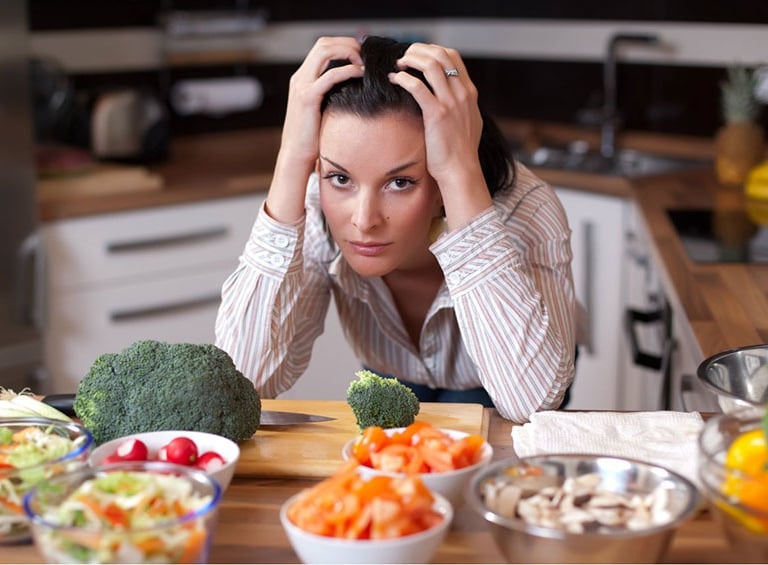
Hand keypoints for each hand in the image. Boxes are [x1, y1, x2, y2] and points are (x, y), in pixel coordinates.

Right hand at [280, 36, 363, 166]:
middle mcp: (300, 77)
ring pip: (325, 51)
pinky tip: (360, 74)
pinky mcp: (308, 97)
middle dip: (347, 44)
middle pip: (324, 43)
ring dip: (348, 51)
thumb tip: (353, 89)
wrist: (296, 154)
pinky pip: (330, 75)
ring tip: (363, 62)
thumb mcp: (322, 109)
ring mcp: (302, 85)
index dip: (343, 45)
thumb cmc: (312, 136)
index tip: (361, 55)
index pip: (322, 47)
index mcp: (302, 78)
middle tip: (366, 55)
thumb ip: (331, 95)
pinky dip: (348, 70)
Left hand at [388, 43, 490, 226]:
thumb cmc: (460, 151)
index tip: (417, 54)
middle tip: (404, 56)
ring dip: (411, 60)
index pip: (453, 56)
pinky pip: (417, 87)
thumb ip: (460, 105)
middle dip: (419, 50)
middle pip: (441, 55)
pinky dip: (403, 78)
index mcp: (469, 92)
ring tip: (398, 65)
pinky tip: (393, 80)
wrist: (461, 170)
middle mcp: (462, 93)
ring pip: (430, 65)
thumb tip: (449, 96)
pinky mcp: (437, 114)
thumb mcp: (467, 122)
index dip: (432, 49)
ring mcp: (451, 102)